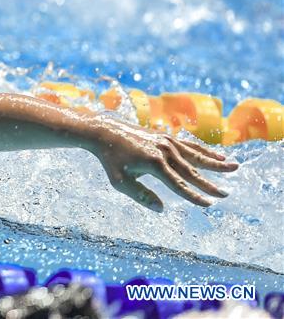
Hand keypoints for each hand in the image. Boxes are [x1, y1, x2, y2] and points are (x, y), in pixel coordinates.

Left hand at [87, 115, 237, 211]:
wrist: (105, 130)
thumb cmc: (110, 159)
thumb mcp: (120, 181)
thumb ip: (141, 195)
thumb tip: (162, 209)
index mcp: (153, 163)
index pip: (178, 184)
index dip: (194, 196)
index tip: (208, 204)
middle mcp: (164, 151)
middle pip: (191, 170)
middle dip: (209, 183)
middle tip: (226, 194)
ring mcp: (166, 142)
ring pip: (196, 154)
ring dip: (215, 162)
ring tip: (234, 166)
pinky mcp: (166, 137)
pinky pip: (189, 145)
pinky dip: (204, 151)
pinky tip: (217, 156)